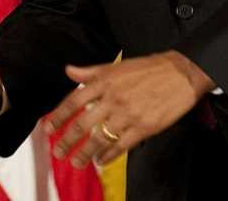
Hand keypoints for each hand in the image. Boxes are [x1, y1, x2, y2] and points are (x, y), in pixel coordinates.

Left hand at [46, 51, 214, 166]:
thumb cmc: (147, 69)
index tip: (48, 128)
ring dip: (86, 153)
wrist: (179, 74)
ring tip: (77, 162)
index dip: (59, 116)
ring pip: (100, 138)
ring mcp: (128, 114)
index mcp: (104, 82)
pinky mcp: (143, 127)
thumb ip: (90, 72)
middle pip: (84, 123)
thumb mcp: (116, 66)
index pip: (74, 100)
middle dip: (68, 140)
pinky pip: (121, 145)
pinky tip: (101, 161)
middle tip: (58, 152)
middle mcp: (113, 99)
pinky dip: (109, 155)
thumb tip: (69, 71)